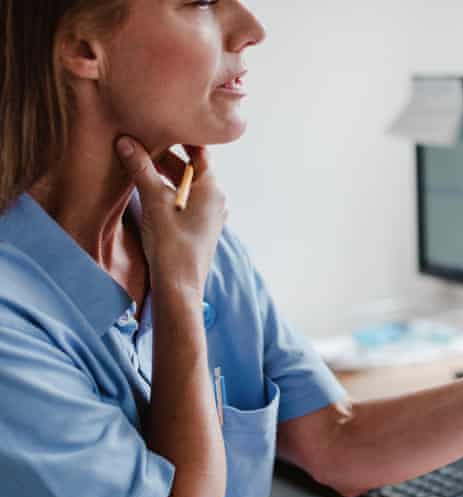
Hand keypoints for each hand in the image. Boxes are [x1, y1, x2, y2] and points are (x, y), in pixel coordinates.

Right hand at [115, 137, 227, 294]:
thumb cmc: (171, 245)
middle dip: (165, 155)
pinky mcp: (200, 227)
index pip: (199, 150)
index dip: (179, 136)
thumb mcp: (153, 201)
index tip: (159, 123)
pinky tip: (149, 190)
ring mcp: (210, 214)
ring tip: (139, 163)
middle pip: (190, 167)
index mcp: (212, 187)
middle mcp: (216, 198)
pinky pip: (184, 200)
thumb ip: (141, 169)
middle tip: (139, 142)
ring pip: (185, 184)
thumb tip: (126, 141)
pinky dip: (167, 191)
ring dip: (163, 174)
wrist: (179, 287)